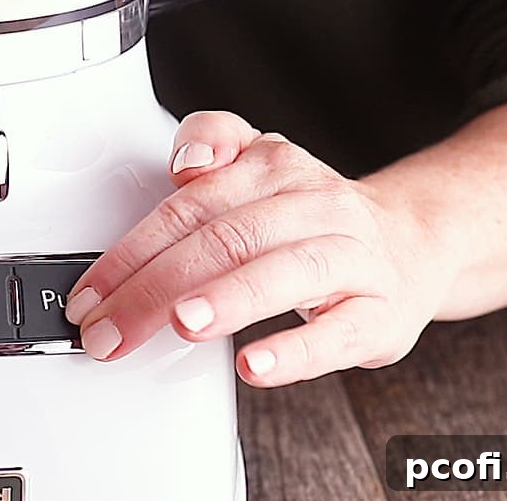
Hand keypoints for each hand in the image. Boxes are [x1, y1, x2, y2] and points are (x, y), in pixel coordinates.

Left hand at [65, 111, 457, 386]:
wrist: (416, 241)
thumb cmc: (313, 213)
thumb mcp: (261, 159)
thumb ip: (212, 140)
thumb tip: (185, 163)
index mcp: (273, 169)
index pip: (190, 207)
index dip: (132, 251)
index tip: (90, 294)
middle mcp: (314, 207)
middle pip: (227, 239)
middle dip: (158, 286)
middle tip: (112, 327)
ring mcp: (352, 260)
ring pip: (285, 274)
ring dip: (229, 299)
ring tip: (183, 322)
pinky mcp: (380, 314)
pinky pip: (339, 333)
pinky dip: (294, 351)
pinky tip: (254, 365)